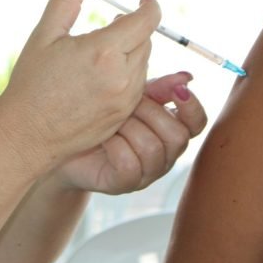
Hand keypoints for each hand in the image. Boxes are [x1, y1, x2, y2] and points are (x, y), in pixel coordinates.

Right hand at [0, 0, 160, 173]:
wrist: (26, 136)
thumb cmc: (31, 83)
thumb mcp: (45, 34)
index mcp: (104, 52)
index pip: (146, 19)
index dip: (149, 5)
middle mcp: (122, 77)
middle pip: (146, 40)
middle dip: (133, 29)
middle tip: (110, 26)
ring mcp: (125, 100)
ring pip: (143, 63)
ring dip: (130, 52)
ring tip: (100, 53)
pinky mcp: (123, 116)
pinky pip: (137, 86)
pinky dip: (127, 75)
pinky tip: (99, 78)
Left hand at [56, 72, 207, 194]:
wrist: (64, 138)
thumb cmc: (102, 115)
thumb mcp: (130, 95)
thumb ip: (159, 88)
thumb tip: (187, 77)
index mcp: (171, 130)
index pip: (197, 124)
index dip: (192, 107)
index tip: (178, 90)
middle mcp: (165, 155)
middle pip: (178, 137)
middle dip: (150, 113)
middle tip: (125, 103)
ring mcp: (146, 174)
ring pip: (152, 149)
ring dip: (128, 127)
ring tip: (110, 120)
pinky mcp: (124, 184)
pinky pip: (129, 164)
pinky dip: (114, 146)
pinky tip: (102, 138)